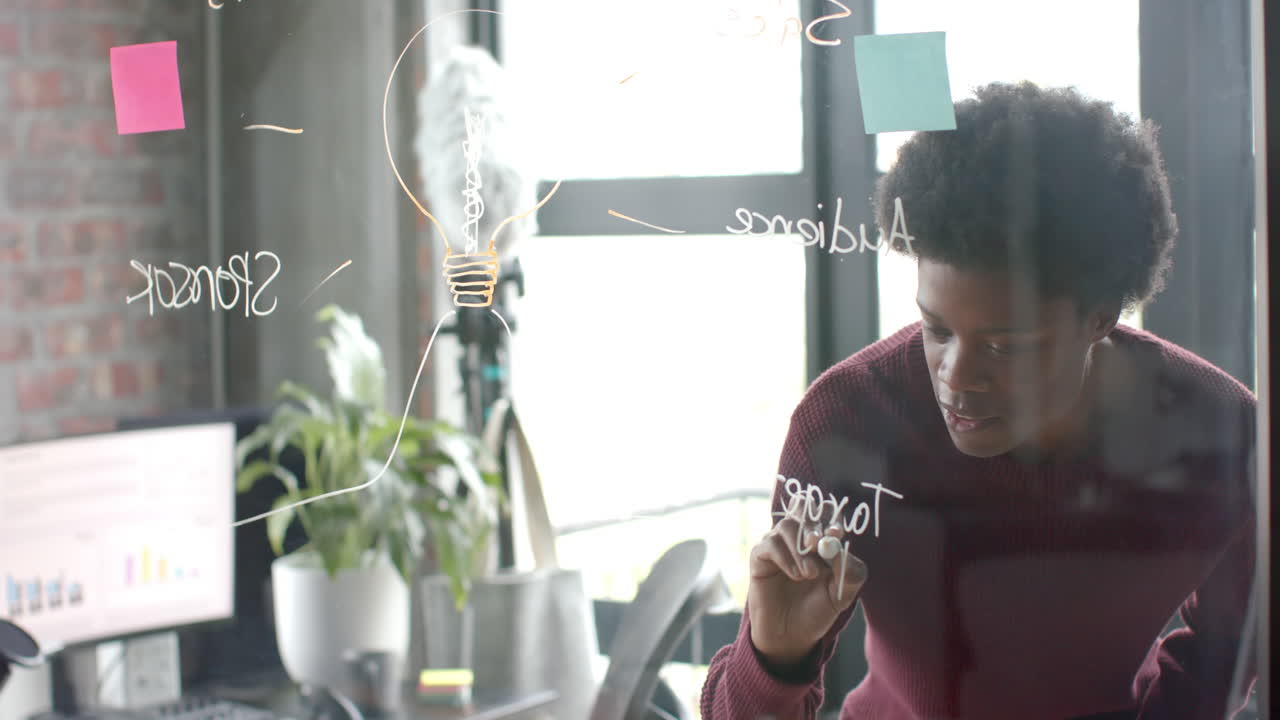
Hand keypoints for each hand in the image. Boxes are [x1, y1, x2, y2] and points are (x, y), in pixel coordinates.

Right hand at [747, 515, 867, 667]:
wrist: (791, 635)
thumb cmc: (817, 611)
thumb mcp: (843, 594)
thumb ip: (850, 572)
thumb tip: (841, 549)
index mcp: (822, 542)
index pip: (826, 514)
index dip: (832, 517)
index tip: (837, 532)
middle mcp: (799, 539)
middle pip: (804, 512)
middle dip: (813, 526)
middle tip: (817, 544)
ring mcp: (778, 546)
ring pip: (786, 526)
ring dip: (799, 548)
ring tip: (809, 574)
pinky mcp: (760, 558)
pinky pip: (769, 545)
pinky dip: (785, 557)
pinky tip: (795, 576)